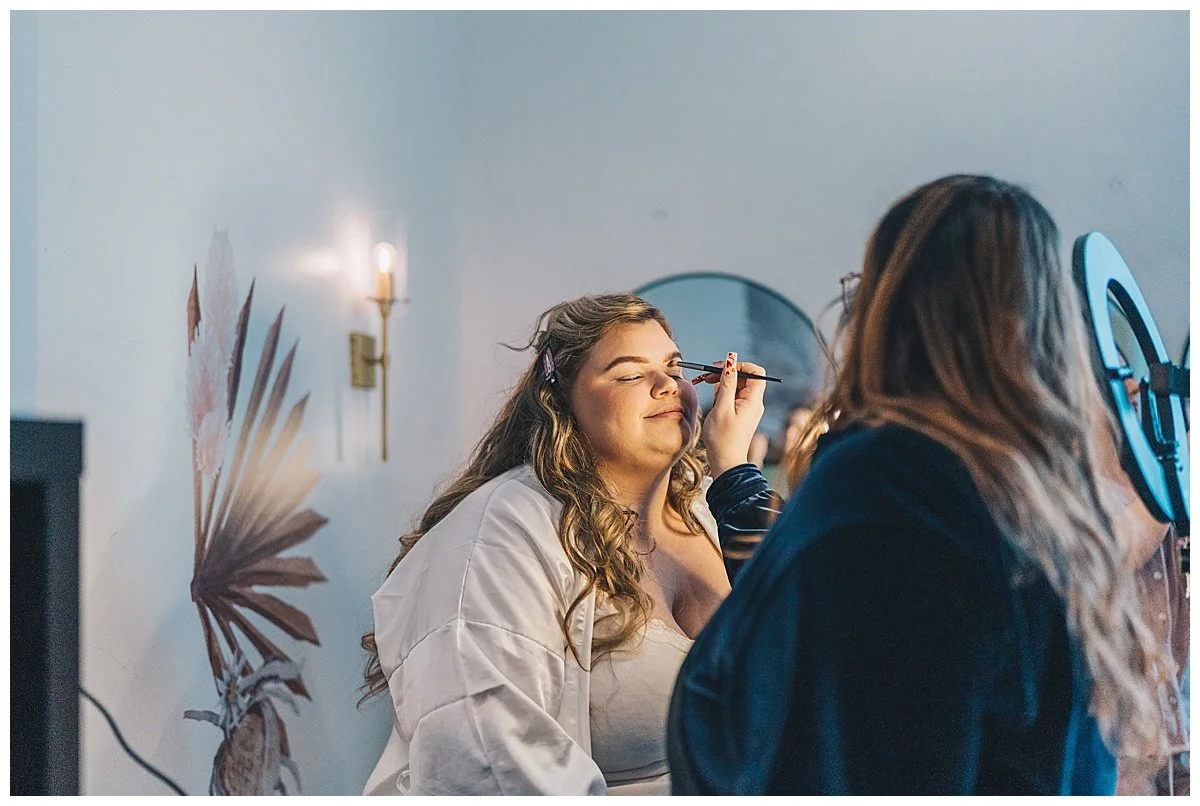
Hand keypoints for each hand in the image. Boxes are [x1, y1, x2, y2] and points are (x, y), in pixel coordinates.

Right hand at [694, 351, 766, 478]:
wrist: (725, 462)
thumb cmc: (723, 438)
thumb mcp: (722, 407)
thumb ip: (726, 382)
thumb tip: (731, 359)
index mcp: (753, 400)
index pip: (756, 372)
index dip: (740, 365)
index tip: (722, 368)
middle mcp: (753, 403)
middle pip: (744, 377)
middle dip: (725, 374)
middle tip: (705, 377)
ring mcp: (747, 408)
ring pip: (735, 386)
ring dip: (721, 385)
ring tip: (709, 395)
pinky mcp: (740, 413)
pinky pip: (732, 397)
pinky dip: (721, 396)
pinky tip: (713, 405)